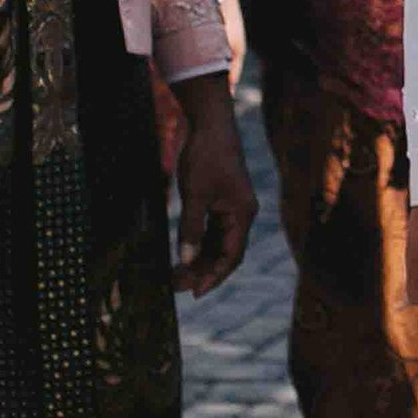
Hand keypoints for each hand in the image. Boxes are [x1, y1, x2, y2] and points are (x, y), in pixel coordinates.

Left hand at [168, 73, 256, 293]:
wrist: (210, 124)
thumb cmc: (205, 156)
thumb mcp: (194, 194)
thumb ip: (190, 228)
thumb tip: (185, 260)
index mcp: (242, 214)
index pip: (231, 256)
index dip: (214, 276)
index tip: (195, 292)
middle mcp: (241, 215)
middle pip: (225, 253)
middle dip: (203, 271)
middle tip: (177, 287)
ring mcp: (231, 208)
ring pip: (217, 244)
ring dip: (199, 260)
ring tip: (176, 275)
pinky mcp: (220, 201)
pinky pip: (211, 231)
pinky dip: (198, 244)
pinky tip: (182, 254)